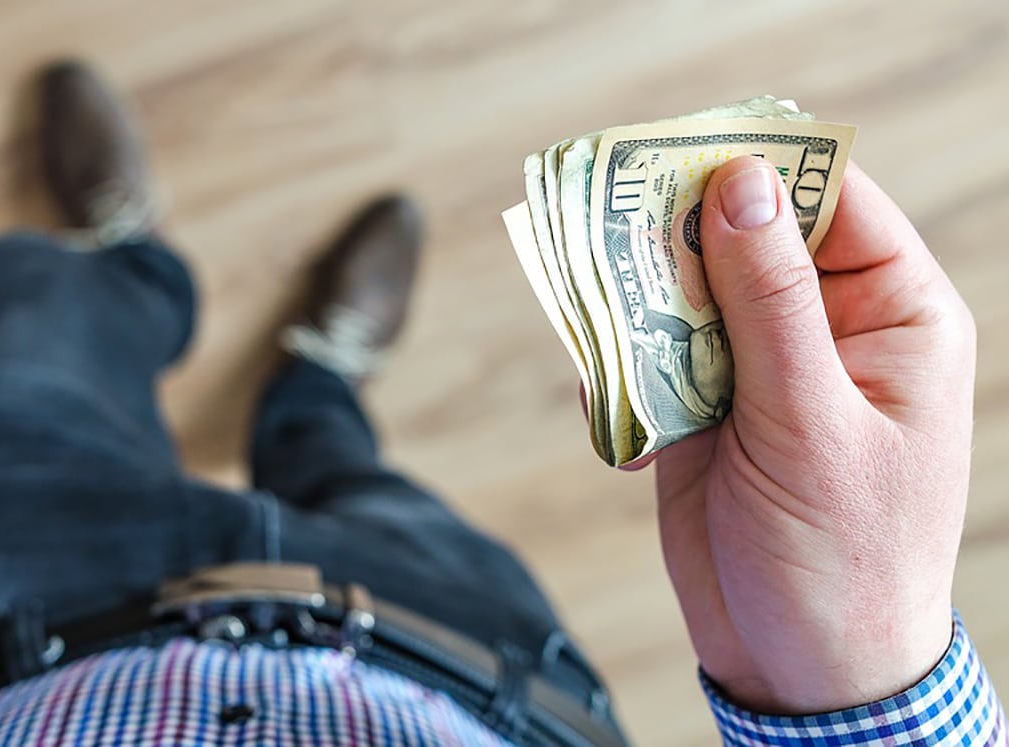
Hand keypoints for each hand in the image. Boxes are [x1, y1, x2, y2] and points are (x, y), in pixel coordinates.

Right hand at [653, 157, 974, 713]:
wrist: (797, 666)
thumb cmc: (844, 556)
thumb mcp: (813, 422)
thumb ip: (772, 302)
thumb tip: (742, 186)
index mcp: (890, 315)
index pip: (830, 202)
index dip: (761, 169)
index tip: (683, 152)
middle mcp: (823, 329)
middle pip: (742, 238)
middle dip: (677, 239)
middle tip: (613, 233)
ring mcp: (758, 368)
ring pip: (684, 295)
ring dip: (637, 308)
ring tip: (604, 329)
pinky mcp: (702, 408)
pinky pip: (649, 358)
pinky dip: (621, 375)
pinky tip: (622, 419)